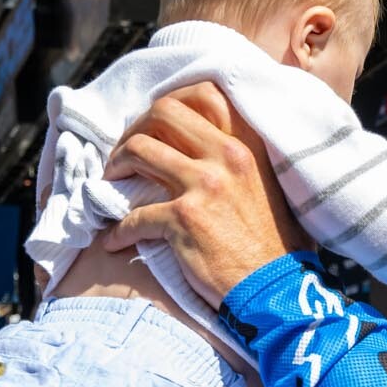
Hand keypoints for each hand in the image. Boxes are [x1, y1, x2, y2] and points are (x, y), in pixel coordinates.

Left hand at [100, 83, 304, 305]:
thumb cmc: (274, 247)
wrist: (275, 291)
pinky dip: (118, 230)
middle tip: (126, 154)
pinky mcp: (184, 219)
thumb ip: (240, 161)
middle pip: (163, 112)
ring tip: (112, 185)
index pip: (203, 95)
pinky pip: (134, 215)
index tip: (154, 125)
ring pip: (139, 151)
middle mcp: (227, 156)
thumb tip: (202, 149)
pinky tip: (115, 241)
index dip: (169, 104)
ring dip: (116, 167)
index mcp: (248, 144)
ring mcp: (204, 185)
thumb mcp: (268, 187)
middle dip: (135, 129)